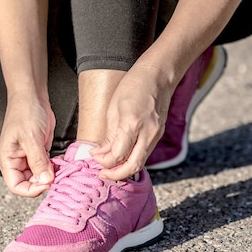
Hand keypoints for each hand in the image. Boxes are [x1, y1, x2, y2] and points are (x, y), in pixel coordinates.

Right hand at [0, 92, 55, 196]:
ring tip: (61, 170)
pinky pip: (47, 167)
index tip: (47, 184)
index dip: (31, 189)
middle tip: (58, 176)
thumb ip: (38, 160)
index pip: (16, 186)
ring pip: (40, 176)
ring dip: (51, 176)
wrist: (32, 96)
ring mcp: (29, 157)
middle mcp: (16, 161)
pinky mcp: (40, 152)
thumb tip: (46, 181)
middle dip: (43, 183)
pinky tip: (62, 163)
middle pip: (29, 183)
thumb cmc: (25, 112)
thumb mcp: (31, 137)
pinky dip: (55, 168)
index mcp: (7, 160)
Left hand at [91, 64, 173, 180]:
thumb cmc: (133, 86)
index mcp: (131, 123)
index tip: (94, 156)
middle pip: (132, 166)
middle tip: (102, 173)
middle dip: (115, 174)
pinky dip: (132, 160)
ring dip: (124, 169)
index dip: (103, 161)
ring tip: (110, 166)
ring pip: (140, 163)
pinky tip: (122, 156)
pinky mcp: (158, 135)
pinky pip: (144, 154)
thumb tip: (101, 153)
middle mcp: (147, 133)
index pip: (117, 155)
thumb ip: (109, 135)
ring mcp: (155, 136)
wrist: (158, 76)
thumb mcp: (113, 109)